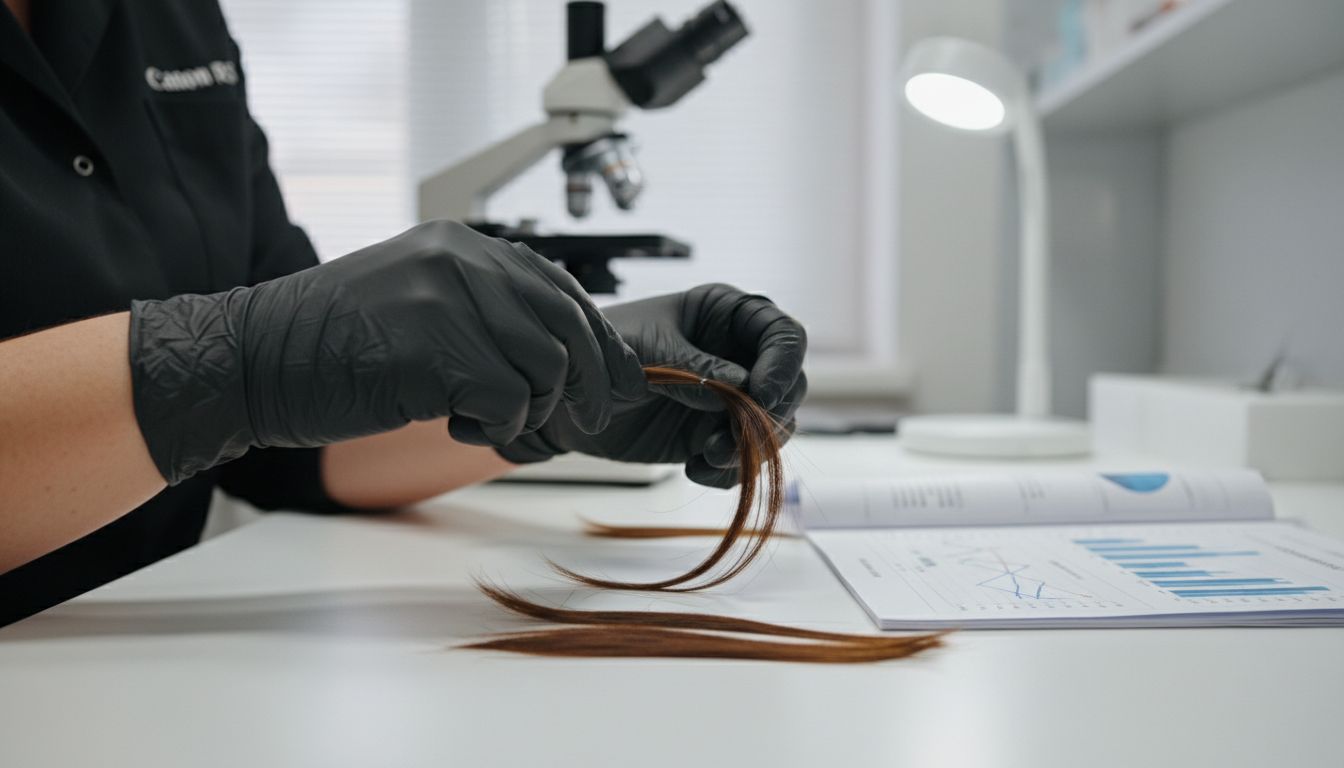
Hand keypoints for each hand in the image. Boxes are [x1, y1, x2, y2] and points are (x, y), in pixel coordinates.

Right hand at [129, 220, 644, 483]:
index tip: (614, 382)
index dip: (598, 342)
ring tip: (488, 421)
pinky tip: (456, 426)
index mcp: (463, 244)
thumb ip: (486, 312)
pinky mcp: (432, 348)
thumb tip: (568, 353)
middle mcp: (462, 259)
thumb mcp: (420, 304)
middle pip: (568, 325)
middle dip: (589, 384)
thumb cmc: (333, 346)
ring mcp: (446, 299)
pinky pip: (509, 400)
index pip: (562, 289)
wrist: (252, 360)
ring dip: (532, 411)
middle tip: (585, 424)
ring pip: (546, 367)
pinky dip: (496, 428)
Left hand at [499, 283, 806, 487]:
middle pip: (790, 385)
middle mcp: (738, 354)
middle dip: (769, 416)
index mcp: (727, 314)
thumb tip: (746, 388)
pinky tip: (694, 468)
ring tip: (707, 456)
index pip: (784, 335)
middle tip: (733, 435)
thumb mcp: (648, 353)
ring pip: (774, 427)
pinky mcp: (713, 434)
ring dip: (749, 448)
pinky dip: (729, 471)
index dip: (784, 365)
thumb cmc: (600, 352)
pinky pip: (744, 459)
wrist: (565, 402)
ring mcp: (729, 397)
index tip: (763, 395)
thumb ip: (696, 368)